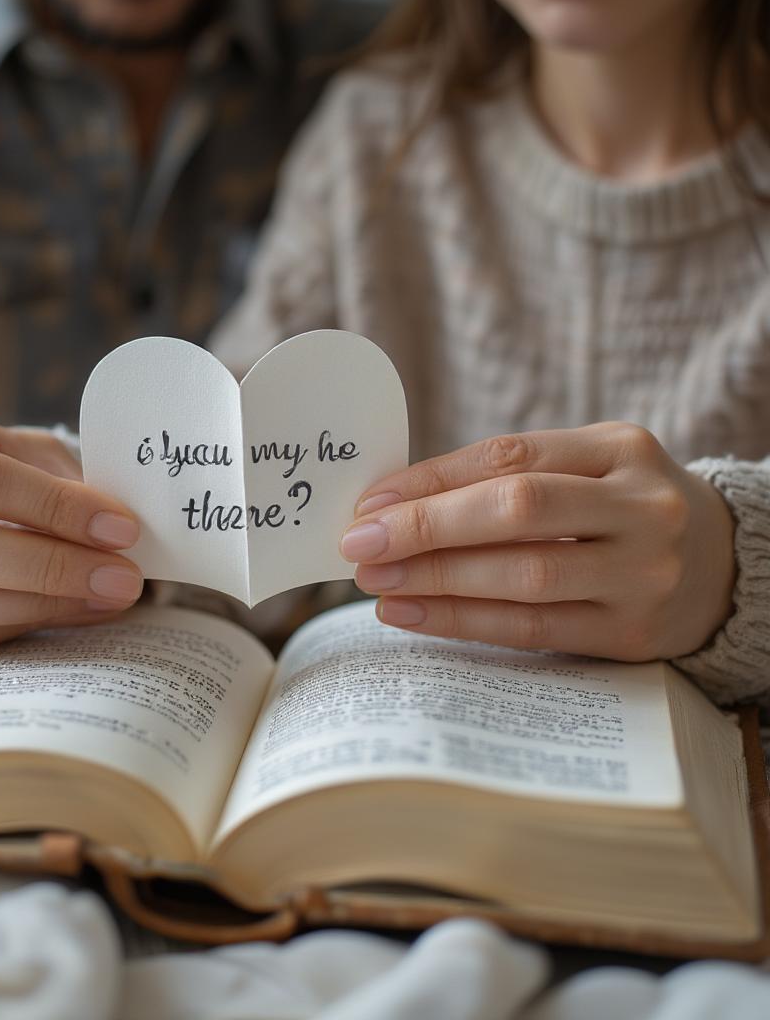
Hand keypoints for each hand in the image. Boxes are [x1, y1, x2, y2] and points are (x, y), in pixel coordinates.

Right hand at [0, 409, 142, 652]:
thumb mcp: (22, 449)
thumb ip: (63, 479)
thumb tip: (122, 531)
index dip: (54, 507)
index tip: (121, 529)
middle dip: (52, 566)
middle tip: (123, 577)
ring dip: (43, 605)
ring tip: (107, 597)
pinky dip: (19, 628)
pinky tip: (70, 611)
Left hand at [342, 423, 735, 660]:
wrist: (722, 565)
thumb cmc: (621, 509)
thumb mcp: (585, 469)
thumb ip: (508, 477)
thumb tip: (394, 503)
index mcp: (619, 447)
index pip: (509, 457)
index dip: (431, 480)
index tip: (369, 502)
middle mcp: (640, 505)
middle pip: (517, 509)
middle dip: (426, 527)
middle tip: (359, 544)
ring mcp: (643, 572)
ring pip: (524, 574)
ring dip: (436, 579)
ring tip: (375, 582)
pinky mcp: (632, 632)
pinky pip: (534, 627)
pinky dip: (463, 620)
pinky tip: (412, 615)